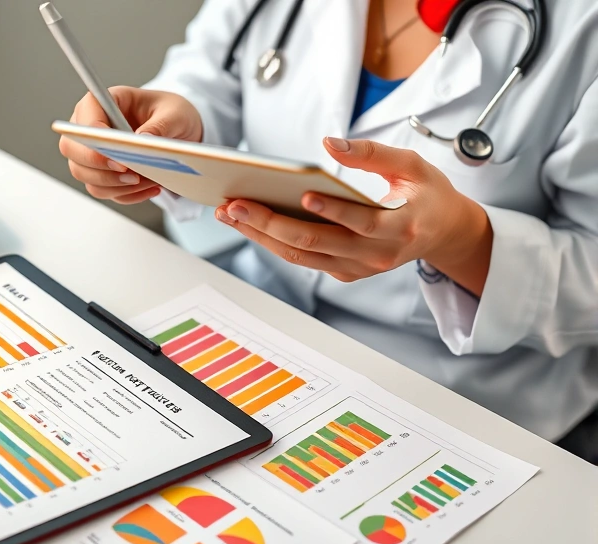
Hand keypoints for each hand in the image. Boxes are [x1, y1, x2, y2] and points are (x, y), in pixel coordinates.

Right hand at [58, 87, 202, 203]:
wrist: (178, 131)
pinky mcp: (102, 174)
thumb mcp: (174, 114)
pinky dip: (127, 194)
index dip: (93, 139)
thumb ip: (160, 126)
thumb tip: (142, 140)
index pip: (82, 120)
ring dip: (116, 185)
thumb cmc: (170, 114)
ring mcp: (92, 154)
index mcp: (101, 103)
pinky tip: (150, 187)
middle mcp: (89, 128)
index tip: (116, 154)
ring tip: (148, 180)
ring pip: (86, 176)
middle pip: (72, 151)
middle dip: (100, 168)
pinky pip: (104, 191)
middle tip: (131, 175)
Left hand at [215, 137, 493, 295]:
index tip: (303, 195)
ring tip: (229, 213)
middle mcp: (377, 255)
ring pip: (300, 255)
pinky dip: (272, 241)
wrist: (443, 233)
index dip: (332, 210)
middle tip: (236, 204)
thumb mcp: (412, 163)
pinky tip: (247, 222)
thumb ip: (372, 153)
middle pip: (315, 242)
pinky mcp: (344, 272)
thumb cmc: (426, 194)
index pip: (361, 222)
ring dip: (260, 235)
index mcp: (400, 227)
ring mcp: (358, 268)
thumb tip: (329, 141)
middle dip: (271, 223)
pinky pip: (302, 259)